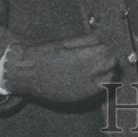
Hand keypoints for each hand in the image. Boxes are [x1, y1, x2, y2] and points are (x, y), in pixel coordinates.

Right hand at [2, 33, 119, 102]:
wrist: (27, 73)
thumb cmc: (44, 54)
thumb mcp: (66, 42)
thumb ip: (87, 41)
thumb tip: (101, 39)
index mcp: (83, 58)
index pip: (107, 52)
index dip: (106, 48)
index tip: (103, 47)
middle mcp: (85, 74)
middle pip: (111, 65)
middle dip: (109, 59)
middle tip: (103, 55)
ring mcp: (83, 88)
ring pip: (109, 79)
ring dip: (108, 71)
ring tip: (99, 67)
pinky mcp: (78, 97)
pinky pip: (98, 91)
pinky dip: (101, 83)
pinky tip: (93, 78)